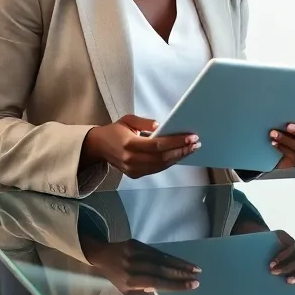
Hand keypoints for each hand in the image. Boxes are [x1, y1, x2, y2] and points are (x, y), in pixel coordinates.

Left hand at [81, 237, 200, 294]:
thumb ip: (144, 292)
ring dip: (180, 264)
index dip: (175, 284)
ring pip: (162, 258)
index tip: (193, 285)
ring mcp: (135, 253)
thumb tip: (164, 288)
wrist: (102, 256)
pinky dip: (171, 256)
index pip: (157, 282)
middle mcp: (133, 266)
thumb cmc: (117, 277)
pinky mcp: (137, 243)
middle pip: (162, 269)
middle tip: (197, 276)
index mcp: (130, 280)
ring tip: (194, 268)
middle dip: (182, 273)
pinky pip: (158, 251)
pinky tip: (181, 261)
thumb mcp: (127, 291)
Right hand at [82, 115, 198, 177]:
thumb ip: (144, 122)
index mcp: (128, 144)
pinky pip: (156, 169)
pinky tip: (180, 155)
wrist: (98, 147)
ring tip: (192, 149)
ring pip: (161, 166)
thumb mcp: (128, 120)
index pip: (157, 145)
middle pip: (162, 157)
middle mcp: (131, 159)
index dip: (176, 142)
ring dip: (178, 157)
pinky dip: (170, 162)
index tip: (191, 137)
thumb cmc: (115, 131)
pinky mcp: (135, 175)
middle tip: (196, 143)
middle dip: (182, 150)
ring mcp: (132, 170)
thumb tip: (160, 126)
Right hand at [268, 230, 294, 292]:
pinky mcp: (291, 239)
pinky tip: (272, 263)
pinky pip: (290, 248)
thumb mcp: (288, 277)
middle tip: (289, 282)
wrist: (269, 244)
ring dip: (287, 266)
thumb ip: (290, 289)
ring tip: (273, 272)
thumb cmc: (282, 268)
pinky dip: (280, 256)